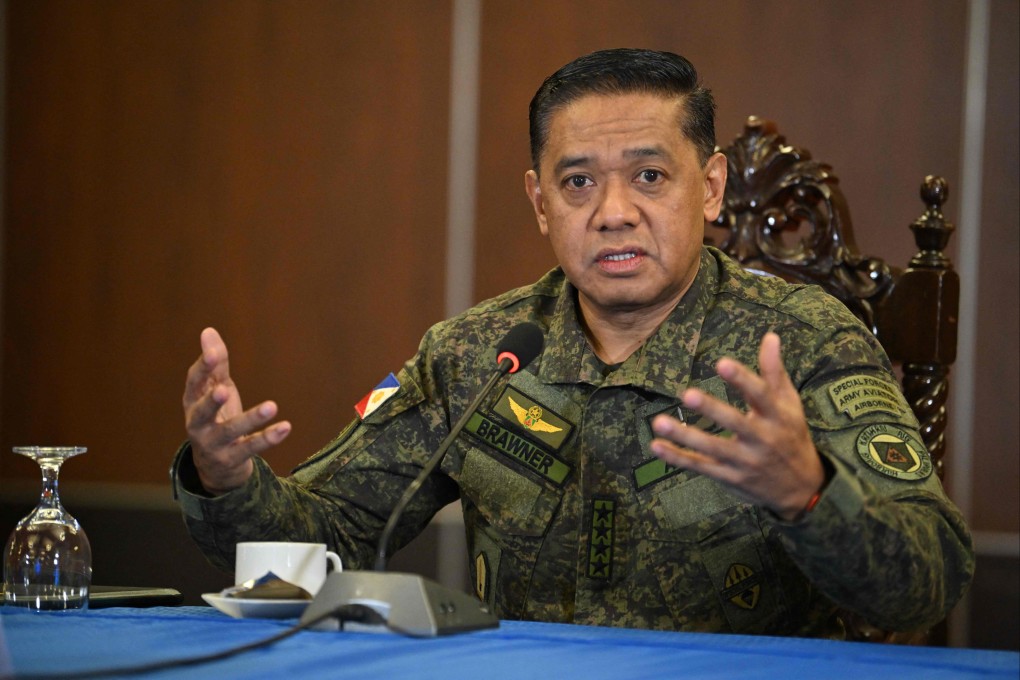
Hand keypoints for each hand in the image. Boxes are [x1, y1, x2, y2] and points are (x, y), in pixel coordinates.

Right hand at [182, 327, 290, 494]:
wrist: (216, 466)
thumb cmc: (216, 417)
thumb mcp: (215, 389)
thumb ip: (215, 363)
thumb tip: (208, 331)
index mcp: (193, 402)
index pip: (194, 383)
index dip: (202, 368)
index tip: (211, 353)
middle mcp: (198, 425)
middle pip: (201, 412)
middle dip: (211, 402)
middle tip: (223, 389)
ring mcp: (213, 444)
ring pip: (230, 432)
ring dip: (250, 419)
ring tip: (271, 406)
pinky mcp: (232, 458)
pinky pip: (251, 448)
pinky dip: (268, 438)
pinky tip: (285, 426)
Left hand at [650, 332, 824, 519]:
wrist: (802, 488)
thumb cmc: (790, 435)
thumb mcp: (789, 404)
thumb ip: (774, 371)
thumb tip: (770, 336)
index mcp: (777, 416)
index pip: (760, 395)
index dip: (742, 380)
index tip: (722, 363)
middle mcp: (762, 439)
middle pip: (735, 424)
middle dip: (712, 410)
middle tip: (688, 395)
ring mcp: (745, 462)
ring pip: (712, 449)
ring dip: (684, 436)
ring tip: (659, 422)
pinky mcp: (730, 478)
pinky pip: (701, 467)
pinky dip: (678, 458)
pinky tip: (657, 446)